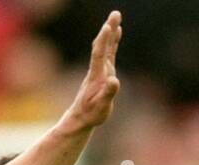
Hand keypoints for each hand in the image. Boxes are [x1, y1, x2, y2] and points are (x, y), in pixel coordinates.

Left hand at [60, 11, 121, 131]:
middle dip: (109, 29)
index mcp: (97, 76)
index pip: (99, 55)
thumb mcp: (102, 107)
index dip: (104, 41)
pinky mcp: (103, 72)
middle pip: (102, 46)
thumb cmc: (92, 114)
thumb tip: (114, 81)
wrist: (81, 117)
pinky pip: (108, 52)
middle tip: (115, 14)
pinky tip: (116, 33)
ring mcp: (100, 70)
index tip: (108, 27)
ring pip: (105, 47)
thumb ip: (108, 93)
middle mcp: (98, 70)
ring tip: (116, 18)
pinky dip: (112, 41)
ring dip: (110, 32)